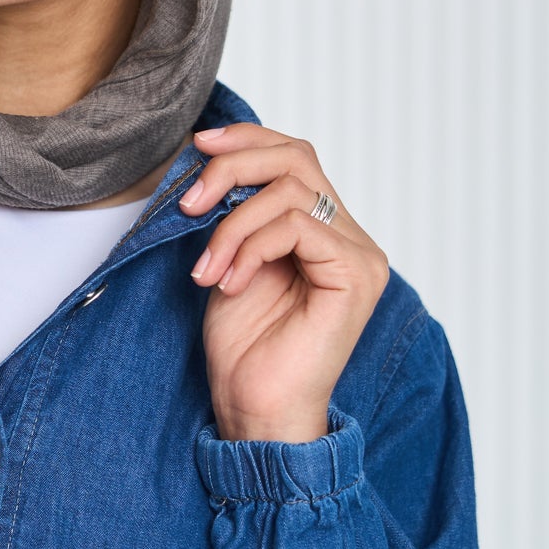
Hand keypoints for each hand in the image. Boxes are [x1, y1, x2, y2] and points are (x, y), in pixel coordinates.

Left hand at [179, 124, 388, 441]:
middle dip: (232, 167)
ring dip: (230, 225)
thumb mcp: (229, 260)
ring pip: (289, 191)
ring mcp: (359, 255)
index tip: (198, 146)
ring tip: (206, 268)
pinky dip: (249, 248)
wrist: (255, 409)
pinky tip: (229, 284)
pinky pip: (295, 227)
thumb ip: (233, 212)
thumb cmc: (244, 347)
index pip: (294, 156)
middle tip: (189, 203)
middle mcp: (350, 235)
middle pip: (297, 157)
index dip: (246, 140)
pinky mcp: (355, 275)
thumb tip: (208, 158)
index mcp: (324, 228)